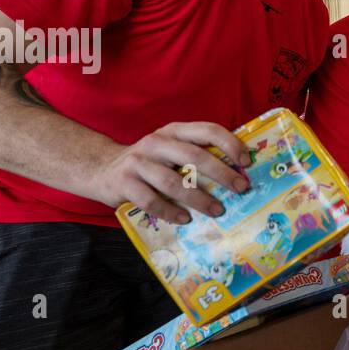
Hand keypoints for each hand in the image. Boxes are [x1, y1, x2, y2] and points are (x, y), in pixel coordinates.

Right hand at [91, 121, 250, 224]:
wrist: (102, 169)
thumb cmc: (149, 163)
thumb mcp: (171, 150)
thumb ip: (195, 154)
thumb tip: (238, 172)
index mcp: (173, 131)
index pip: (206, 130)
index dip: (229, 144)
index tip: (246, 162)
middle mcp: (156, 142)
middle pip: (193, 156)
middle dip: (221, 173)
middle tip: (241, 189)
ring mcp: (138, 162)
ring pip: (173, 181)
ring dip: (199, 198)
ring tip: (217, 210)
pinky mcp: (124, 183)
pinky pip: (151, 201)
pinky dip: (170, 212)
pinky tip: (185, 219)